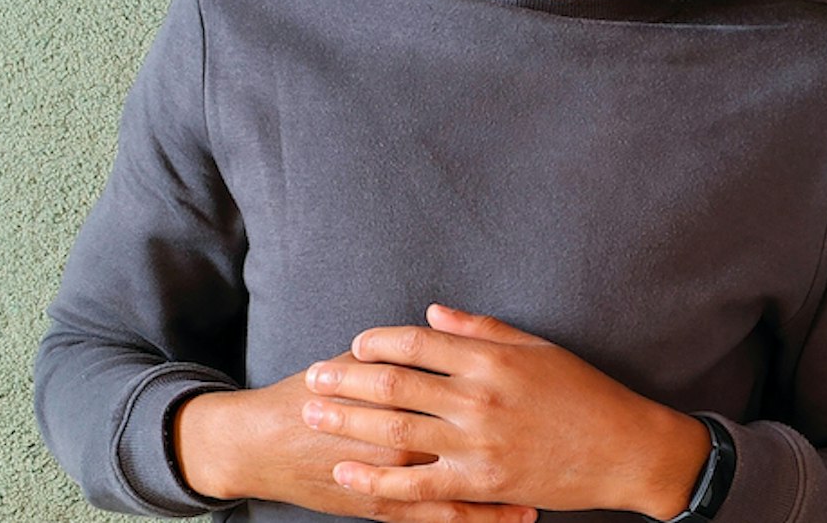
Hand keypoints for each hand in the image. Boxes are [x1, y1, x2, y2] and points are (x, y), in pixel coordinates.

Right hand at [174, 357, 531, 521]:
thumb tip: (447, 323)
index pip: (465, 391)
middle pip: (473, 441)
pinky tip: (514, 518)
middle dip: (520, 444)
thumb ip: (407, 347)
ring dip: (511, 490)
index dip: (510, 395)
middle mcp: (402, 439)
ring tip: (552, 490)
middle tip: (564, 443)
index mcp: (400, 393)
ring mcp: (394, 480)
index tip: (551, 398)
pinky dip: (480, 520)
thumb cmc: (315, 391)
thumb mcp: (360, 358)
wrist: (262, 442)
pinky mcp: (383, 509)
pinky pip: (441, 519)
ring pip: (465, 486)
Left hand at [302, 304, 709, 517]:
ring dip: (348, 420)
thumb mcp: (539, 348)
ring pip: (395, 429)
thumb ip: (483, 330)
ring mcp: (477, 444)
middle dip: (346, 378)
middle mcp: (479, 397)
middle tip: (313, 376)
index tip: (355, 344)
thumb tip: (432, 314)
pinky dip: (375, 478)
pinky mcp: (479, 484)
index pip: (418, 343)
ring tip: (314, 412)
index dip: (379, 341)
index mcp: (492, 359)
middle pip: (395, 383)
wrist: (622, 449)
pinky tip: (347, 471)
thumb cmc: (584, 393)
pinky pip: (415, 484)